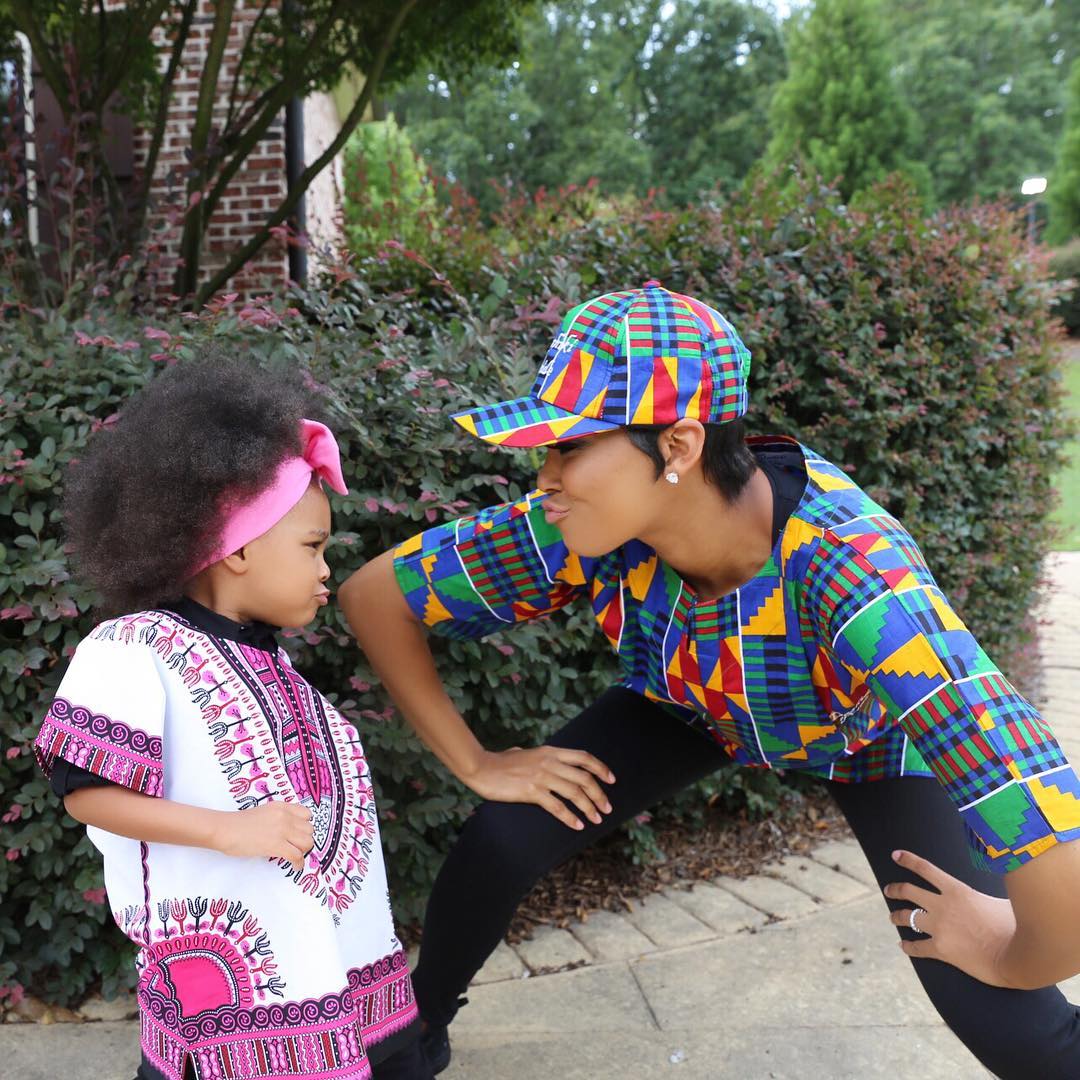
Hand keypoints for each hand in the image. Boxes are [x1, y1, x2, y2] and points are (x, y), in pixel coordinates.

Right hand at [215, 802, 313, 870]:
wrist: (226, 829)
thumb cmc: (239, 824)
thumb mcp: (265, 812)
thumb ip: (279, 818)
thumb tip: (289, 832)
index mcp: (282, 807)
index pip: (307, 814)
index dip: (305, 825)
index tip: (299, 834)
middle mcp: (285, 816)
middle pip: (310, 829)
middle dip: (305, 839)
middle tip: (296, 846)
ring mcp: (282, 830)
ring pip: (307, 842)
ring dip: (303, 851)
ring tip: (295, 855)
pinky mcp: (276, 845)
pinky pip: (297, 856)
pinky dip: (298, 863)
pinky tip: (295, 866)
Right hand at [463, 746, 615, 829]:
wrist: (482, 768)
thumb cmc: (500, 761)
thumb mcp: (523, 752)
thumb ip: (536, 756)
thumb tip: (538, 757)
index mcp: (550, 751)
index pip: (584, 757)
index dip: (601, 768)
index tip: (611, 779)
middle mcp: (550, 762)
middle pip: (584, 778)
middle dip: (599, 794)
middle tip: (607, 808)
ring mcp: (541, 776)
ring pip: (575, 793)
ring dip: (589, 808)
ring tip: (597, 819)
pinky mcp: (532, 791)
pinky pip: (557, 807)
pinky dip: (570, 818)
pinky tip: (577, 826)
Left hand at [884, 849, 1016, 986]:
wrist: (1018, 956)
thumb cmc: (1015, 926)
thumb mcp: (999, 901)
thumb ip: (987, 896)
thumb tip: (993, 893)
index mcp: (957, 890)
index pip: (925, 869)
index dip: (908, 860)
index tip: (896, 855)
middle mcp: (943, 905)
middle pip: (908, 891)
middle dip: (895, 889)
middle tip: (889, 889)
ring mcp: (940, 927)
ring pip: (907, 917)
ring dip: (896, 916)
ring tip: (892, 916)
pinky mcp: (941, 949)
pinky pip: (917, 947)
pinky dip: (908, 946)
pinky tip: (904, 946)